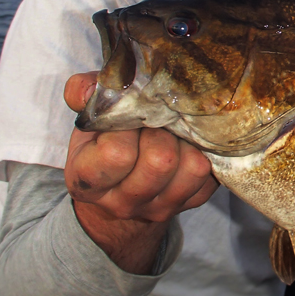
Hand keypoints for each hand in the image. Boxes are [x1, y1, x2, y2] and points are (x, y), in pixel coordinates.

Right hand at [63, 72, 218, 273]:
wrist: (120, 185)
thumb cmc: (104, 141)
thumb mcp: (89, 117)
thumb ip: (83, 94)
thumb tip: (92, 87)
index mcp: (88, 181)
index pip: (116, 153)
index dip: (127, 126)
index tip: (128, 116)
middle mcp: (122, 202)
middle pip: (160, 161)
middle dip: (163, 130)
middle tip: (158, 119)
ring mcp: (159, 208)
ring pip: (192, 168)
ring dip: (189, 141)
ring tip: (176, 131)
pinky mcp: (191, 203)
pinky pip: (211, 174)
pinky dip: (205, 152)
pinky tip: (190, 144)